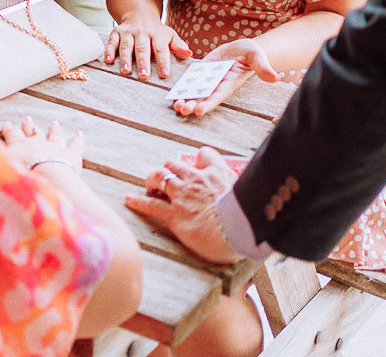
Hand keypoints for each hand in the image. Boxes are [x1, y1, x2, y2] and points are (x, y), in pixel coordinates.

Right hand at [1, 115, 83, 171]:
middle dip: (29, 126)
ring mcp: (55, 147)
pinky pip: (75, 145)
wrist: (49, 182)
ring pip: (54, 135)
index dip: (9, 130)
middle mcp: (37, 143)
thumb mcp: (0, 172)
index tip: (7, 124)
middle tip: (28, 119)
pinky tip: (80, 134)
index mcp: (18, 146)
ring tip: (54, 123)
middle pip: (32, 132)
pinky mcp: (72, 155)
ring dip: (54, 129)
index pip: (12, 135)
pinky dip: (78, 139)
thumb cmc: (22, 179)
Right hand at [106, 17, 190, 79]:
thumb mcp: (169, 35)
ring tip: (126, 72)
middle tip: (144, 76)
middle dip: (143, 62)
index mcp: (157, 34)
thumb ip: (178, 46)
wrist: (139, 14)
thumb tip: (188, 54)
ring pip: (126, 45)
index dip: (163, 61)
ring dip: (125, 59)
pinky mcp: (116, 32)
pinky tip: (108, 61)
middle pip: (142, 48)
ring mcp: (128, 32)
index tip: (164, 74)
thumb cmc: (156, 31)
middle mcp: (142, 32)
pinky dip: (109, 51)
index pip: (161, 48)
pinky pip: (111, 41)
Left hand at [125, 147, 242, 264]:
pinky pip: (151, 205)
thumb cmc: (252, 219)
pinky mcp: (174, 214)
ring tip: (150, 186)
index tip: (197, 165)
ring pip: (160, 176)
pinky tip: (129, 200)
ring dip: (153, 180)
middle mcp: (197, 180)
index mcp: (218, 174)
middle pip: (174, 163)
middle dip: (168, 169)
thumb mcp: (253, 197)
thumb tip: (256, 194)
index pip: (204, 154)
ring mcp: (183, 196)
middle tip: (167, 179)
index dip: (198, 159)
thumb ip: (246, 191)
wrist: (241, 232)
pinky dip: (138, 201)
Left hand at [171, 38, 280, 117]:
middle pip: (203, 98)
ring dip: (185, 99)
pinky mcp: (202, 72)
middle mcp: (217, 85)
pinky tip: (173, 92)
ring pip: (195, 92)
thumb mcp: (257, 56)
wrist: (242, 48)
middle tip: (181, 109)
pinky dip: (182, 87)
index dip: (208, 103)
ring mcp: (208, 80)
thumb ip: (264, 68)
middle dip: (192, 104)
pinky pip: (190, 81)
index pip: (217, 96)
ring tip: (176, 105)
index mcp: (228, 84)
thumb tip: (275, 78)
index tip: (198, 111)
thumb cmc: (252, 53)